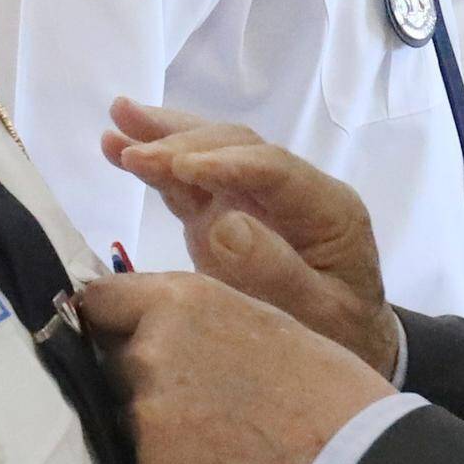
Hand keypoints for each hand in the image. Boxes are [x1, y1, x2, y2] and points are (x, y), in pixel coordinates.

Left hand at [70, 267, 397, 463]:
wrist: (352, 460)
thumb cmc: (321, 382)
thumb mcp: (254, 316)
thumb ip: (189, 318)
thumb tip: (142, 329)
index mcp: (177, 302)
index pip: (100, 302)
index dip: (109, 321)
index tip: (117, 336)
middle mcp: (148, 352)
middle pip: (109, 363)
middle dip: (135, 376)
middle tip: (191, 398)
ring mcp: (145, 418)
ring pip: (124, 418)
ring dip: (152, 425)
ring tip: (210, 439)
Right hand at [104, 101, 395, 370]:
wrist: (348, 348)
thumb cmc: (341, 335)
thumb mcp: (322, 316)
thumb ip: (279, 273)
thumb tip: (225, 225)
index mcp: (326, 208)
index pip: (273, 168)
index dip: (224, 163)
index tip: (177, 167)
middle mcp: (289, 192)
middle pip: (236, 147)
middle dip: (183, 144)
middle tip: (133, 150)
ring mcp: (253, 200)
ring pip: (209, 151)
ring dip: (163, 135)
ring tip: (118, 115)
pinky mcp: (223, 215)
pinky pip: (188, 182)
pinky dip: (154, 166)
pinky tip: (116, 146)